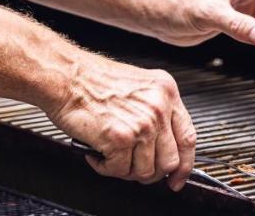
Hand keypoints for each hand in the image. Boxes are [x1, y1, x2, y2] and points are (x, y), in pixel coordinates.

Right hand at [49, 51, 196, 190]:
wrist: (66, 76)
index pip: (188, 138)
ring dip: (125, 170)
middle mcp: (158, 107)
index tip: (177, 178)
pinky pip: (119, 171)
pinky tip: (96, 153)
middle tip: (133, 168)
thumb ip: (155, 111)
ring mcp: (142, 124)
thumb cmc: (93, 80)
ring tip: (110, 155)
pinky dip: (105, 168)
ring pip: (145, 171)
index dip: (184, 165)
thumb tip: (161, 146)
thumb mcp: (139, 86)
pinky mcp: (120, 139)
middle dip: (151, 173)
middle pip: (170, 161)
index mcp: (166, 92)